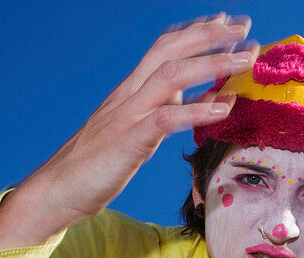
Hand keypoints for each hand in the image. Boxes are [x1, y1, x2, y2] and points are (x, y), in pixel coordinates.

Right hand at [0, 14, 256, 250]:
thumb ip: (166, 111)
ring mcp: (128, 114)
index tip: (225, 21)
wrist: (56, 190)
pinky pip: (166, 119)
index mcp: (130, 90)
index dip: (195, 31)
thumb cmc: (97, 165)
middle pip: (171, 50)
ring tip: (246, 59)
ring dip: (213, 63)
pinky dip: (197, 111)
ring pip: (173, 75)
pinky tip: (224, 108)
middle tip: (246, 26)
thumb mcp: (137, 132)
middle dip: (210, 34)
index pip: (164, 47)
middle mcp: (129, 94)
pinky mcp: (129, 140)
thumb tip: (202, 101)